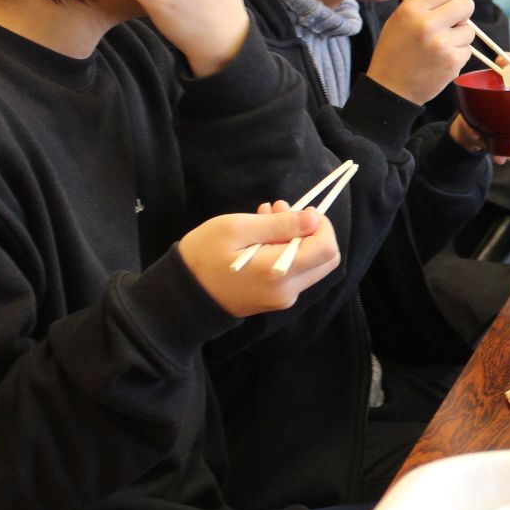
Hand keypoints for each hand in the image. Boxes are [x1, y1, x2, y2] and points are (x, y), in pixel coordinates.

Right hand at [180, 202, 339, 316]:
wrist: (181, 296)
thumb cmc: (202, 256)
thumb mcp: (236, 229)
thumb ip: (278, 224)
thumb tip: (314, 219)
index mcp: (280, 272)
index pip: (327, 249)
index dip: (321, 225)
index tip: (300, 210)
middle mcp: (288, 290)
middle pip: (325, 258)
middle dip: (310, 230)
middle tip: (280, 211)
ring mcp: (282, 298)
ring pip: (310, 264)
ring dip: (296, 238)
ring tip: (265, 217)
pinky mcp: (275, 299)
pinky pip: (294, 272)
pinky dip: (286, 251)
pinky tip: (261, 236)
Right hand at [368, 0, 477, 103]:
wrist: (390, 88)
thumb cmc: (395, 50)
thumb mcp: (402, 18)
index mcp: (412, 9)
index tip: (447, 5)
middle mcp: (427, 23)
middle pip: (466, 4)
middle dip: (463, 12)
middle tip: (452, 23)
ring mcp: (442, 43)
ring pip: (469, 30)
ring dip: (459, 37)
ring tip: (439, 46)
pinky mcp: (452, 62)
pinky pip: (467, 50)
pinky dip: (458, 54)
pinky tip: (440, 60)